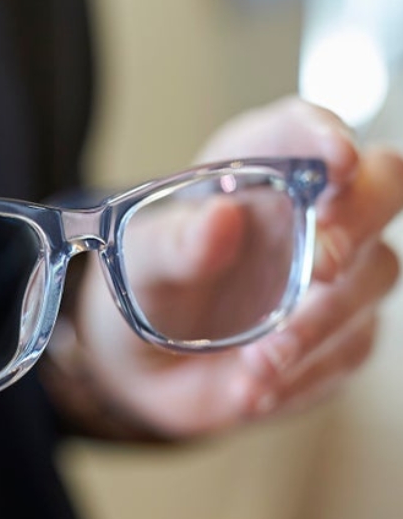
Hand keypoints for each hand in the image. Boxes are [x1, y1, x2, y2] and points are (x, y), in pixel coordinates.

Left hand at [55, 97, 402, 438]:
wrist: (142, 362)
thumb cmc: (143, 286)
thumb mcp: (138, 262)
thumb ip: (174, 243)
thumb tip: (222, 217)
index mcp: (254, 167)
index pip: (303, 128)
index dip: (328, 135)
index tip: (334, 162)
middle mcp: (307, 210)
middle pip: (381, 185)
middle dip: (359, 221)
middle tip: (321, 265)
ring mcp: (332, 273)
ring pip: (375, 274)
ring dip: (321, 320)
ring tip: (256, 361)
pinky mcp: (338, 333)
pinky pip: (349, 348)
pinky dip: (304, 373)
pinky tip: (253, 390)